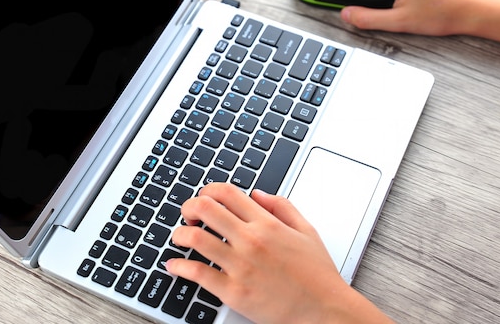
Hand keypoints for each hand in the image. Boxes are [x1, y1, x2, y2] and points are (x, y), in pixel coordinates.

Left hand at [166, 182, 392, 323]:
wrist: (325, 309)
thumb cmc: (317, 274)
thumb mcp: (306, 230)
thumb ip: (282, 206)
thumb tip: (256, 194)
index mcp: (267, 223)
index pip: (227, 193)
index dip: (208, 190)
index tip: (203, 197)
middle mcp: (251, 240)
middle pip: (205, 209)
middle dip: (189, 207)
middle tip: (187, 215)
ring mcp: (241, 266)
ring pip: (196, 239)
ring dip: (179, 234)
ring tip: (179, 237)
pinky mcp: (234, 292)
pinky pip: (198, 274)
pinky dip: (180, 267)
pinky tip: (174, 266)